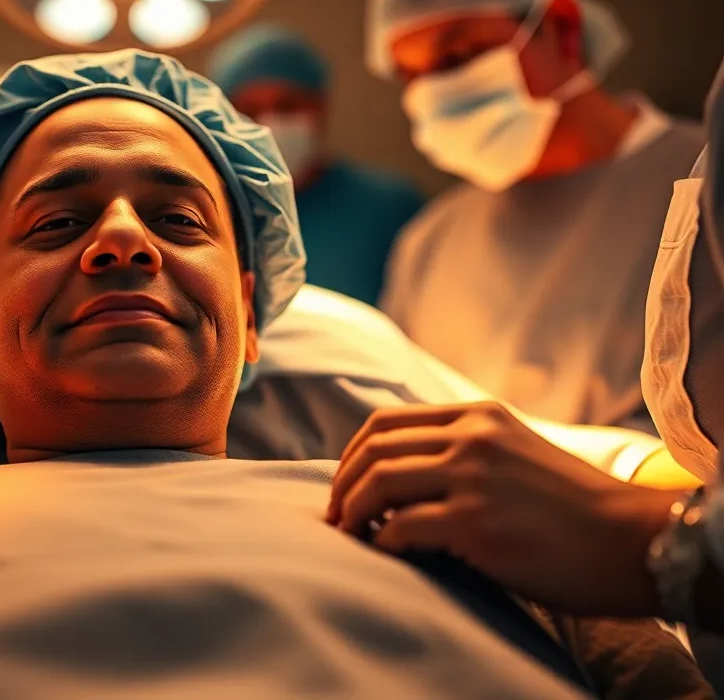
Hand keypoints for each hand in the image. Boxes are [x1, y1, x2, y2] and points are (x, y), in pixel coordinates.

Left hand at [326, 402, 683, 615]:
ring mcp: (473, 477)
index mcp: (477, 415)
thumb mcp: (515, 451)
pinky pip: (402, 528)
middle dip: (343, 485)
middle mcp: (472, 437)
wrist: (633, 539)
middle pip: (374, 449)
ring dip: (352, 512)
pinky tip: (386, 554)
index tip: (344, 485)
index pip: (385, 422)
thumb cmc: (573, 507)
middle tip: (336, 516)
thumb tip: (396, 473)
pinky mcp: (476, 522)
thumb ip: (463, 449)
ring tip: (352, 535)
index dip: (353, 455)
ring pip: (378, 483)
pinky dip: (383, 543)